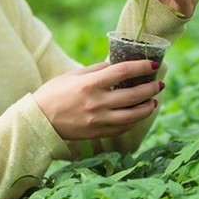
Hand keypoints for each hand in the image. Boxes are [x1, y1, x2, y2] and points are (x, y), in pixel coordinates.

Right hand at [33, 61, 163, 139]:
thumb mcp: (73, 75)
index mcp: (90, 84)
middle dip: (150, 89)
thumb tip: (116, 65)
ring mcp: (98, 120)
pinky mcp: (98, 133)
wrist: (39, 120)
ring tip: (153, 101)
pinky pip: (122, 128)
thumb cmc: (54, 93)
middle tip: (159, 84)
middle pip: (133, 95)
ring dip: (147, 108)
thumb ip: (96, 70)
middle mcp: (97, 103)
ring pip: (132, 116)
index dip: (141, 67)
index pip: (123, 72)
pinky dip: (133, 121)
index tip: (152, 65)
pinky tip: (138, 114)